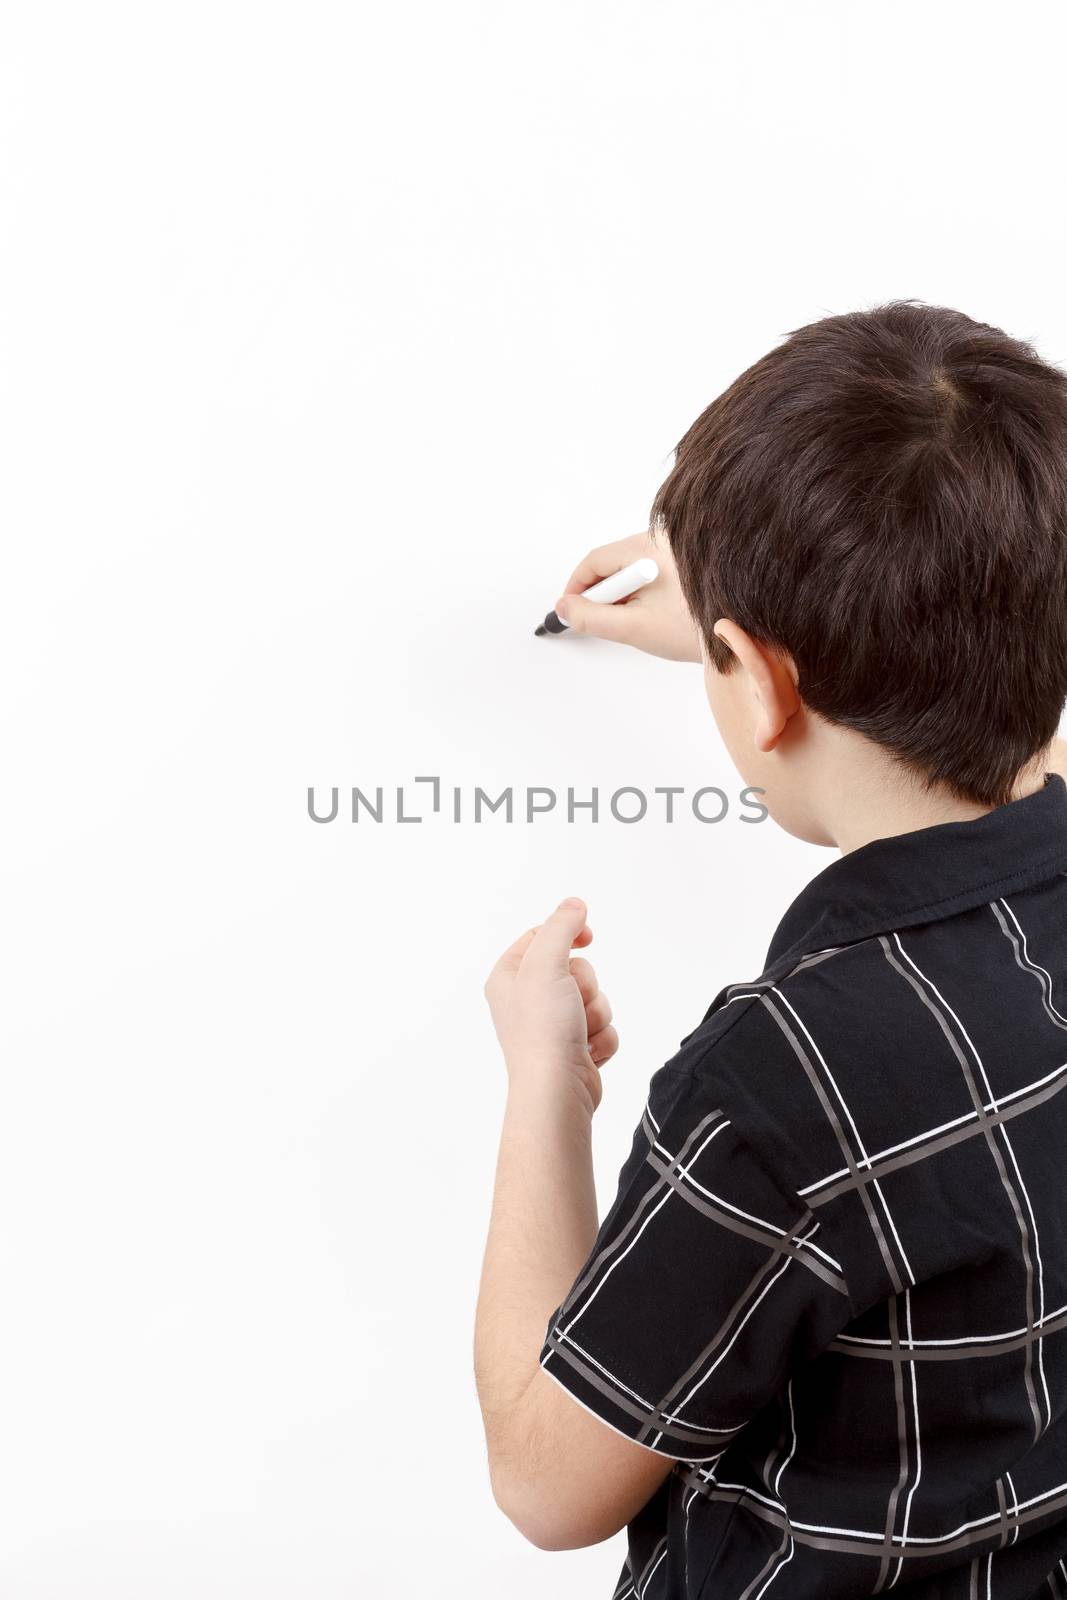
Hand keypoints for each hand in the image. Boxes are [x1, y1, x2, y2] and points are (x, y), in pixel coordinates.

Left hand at [484, 898, 618, 1113]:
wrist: (556, 1091)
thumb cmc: (542, 1030)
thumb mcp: (546, 964)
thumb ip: (560, 928)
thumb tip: (574, 904)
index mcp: (508, 977)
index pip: (540, 937)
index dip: (567, 932)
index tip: (587, 936)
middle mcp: (526, 1000)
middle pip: (575, 967)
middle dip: (585, 984)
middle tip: (571, 1002)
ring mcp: (551, 1025)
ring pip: (595, 997)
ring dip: (596, 1013)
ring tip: (578, 1032)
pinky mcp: (574, 1047)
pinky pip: (603, 1026)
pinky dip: (602, 1037)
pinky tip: (586, 1052)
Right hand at [553, 530, 702, 662]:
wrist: (744, 635)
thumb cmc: (695, 629)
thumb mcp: (633, 627)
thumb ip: (591, 617)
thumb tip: (566, 607)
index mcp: (650, 547)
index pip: (596, 560)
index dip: (577, 587)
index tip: (570, 609)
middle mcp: (665, 538)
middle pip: (614, 562)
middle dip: (603, 594)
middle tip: (604, 622)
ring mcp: (679, 548)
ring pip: (633, 569)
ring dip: (625, 595)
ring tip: (639, 621)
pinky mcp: (689, 561)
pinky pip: (653, 572)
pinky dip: (644, 592)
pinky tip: (657, 614)